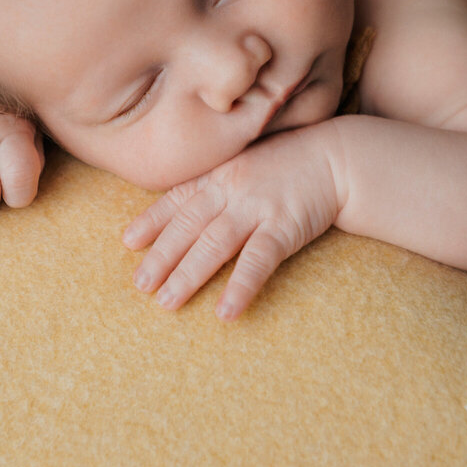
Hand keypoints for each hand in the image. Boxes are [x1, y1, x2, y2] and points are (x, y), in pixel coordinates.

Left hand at [121, 123, 340, 321]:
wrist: (339, 155)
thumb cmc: (295, 159)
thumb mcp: (250, 159)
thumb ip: (223, 179)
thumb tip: (196, 204)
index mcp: (220, 173)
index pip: (178, 198)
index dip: (152, 220)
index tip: (128, 242)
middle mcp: (231, 188)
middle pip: (187, 226)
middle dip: (160, 256)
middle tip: (140, 285)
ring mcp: (256, 207)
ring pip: (213, 244)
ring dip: (188, 275)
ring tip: (166, 303)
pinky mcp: (284, 226)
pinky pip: (257, 260)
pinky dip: (240, 286)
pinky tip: (225, 311)